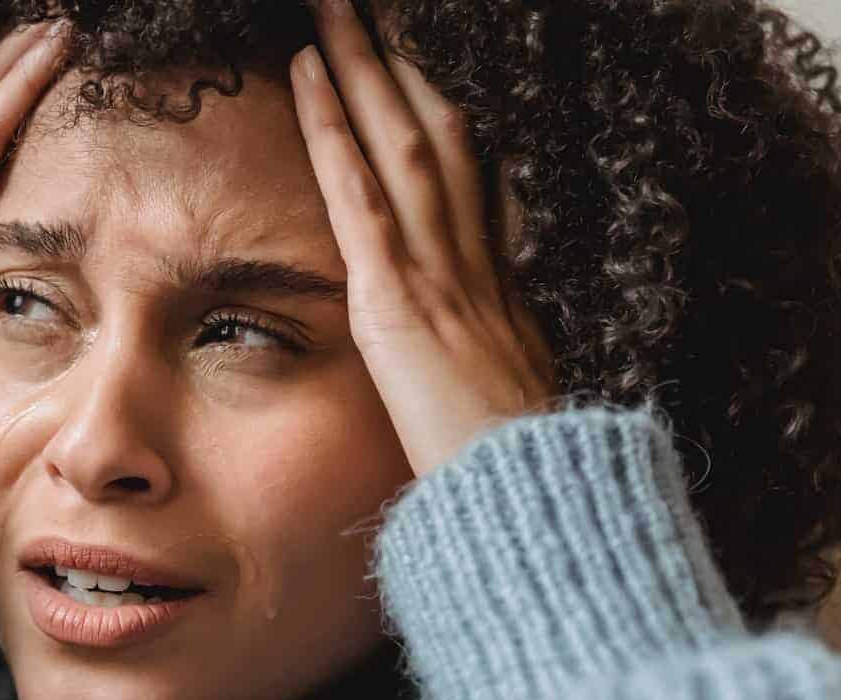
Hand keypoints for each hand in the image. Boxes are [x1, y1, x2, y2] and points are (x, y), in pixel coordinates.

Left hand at [292, 0, 558, 476]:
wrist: (532, 509)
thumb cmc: (516, 476)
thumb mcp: (509, 402)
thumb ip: (490, 358)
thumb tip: (487, 341)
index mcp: (497, 286)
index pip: (468, 174)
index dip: (441, 109)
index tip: (416, 62)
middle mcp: (474, 261)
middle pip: (439, 132)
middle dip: (402, 62)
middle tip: (371, 5)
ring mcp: (440, 274)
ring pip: (403, 140)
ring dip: (366, 65)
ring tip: (334, 9)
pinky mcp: (398, 301)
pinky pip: (360, 196)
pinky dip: (333, 130)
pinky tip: (308, 75)